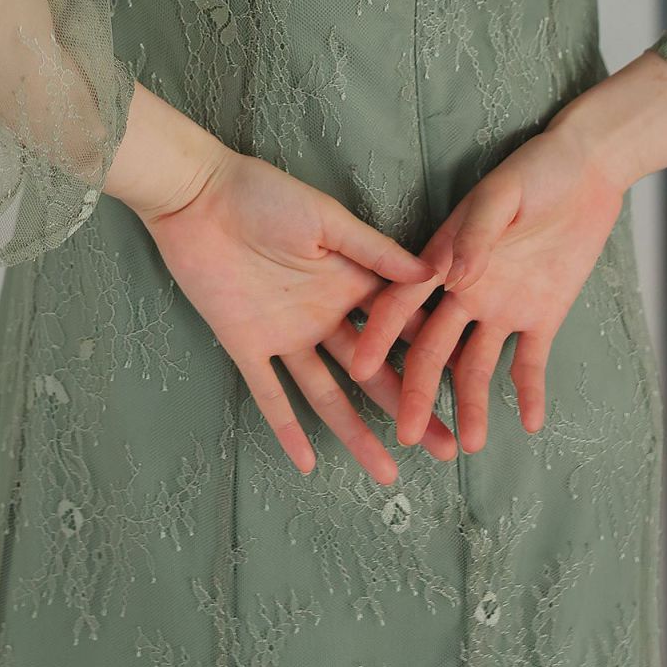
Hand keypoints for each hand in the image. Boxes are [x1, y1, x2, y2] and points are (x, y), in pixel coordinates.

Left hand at [146, 148, 458, 482]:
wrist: (199, 198)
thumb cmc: (265, 196)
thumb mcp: (326, 220)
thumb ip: (374, 251)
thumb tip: (431, 271)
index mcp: (350, 280)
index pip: (399, 325)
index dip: (431, 356)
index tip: (467, 390)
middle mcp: (325, 314)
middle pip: (374, 370)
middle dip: (409, 406)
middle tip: (445, 447)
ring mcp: (287, 334)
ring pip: (328, 393)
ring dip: (356, 430)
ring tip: (387, 470)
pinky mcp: (246, 344)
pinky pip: (269, 394)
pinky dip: (287, 428)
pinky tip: (308, 462)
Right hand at [346, 115, 625, 453]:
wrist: (588, 170)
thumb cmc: (537, 170)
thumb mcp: (503, 194)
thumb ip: (477, 236)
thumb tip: (452, 279)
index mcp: (444, 257)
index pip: (402, 301)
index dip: (381, 335)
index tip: (361, 370)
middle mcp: (466, 290)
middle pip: (434, 348)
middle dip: (419, 390)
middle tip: (408, 434)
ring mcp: (502, 306)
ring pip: (477, 365)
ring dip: (472, 403)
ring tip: (470, 444)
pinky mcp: (541, 315)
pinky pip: (530, 362)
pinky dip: (529, 392)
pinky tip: (530, 422)